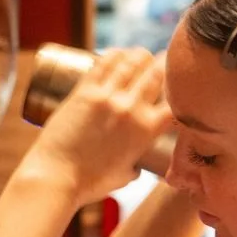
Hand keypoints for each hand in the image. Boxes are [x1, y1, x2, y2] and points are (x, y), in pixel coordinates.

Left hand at [21, 49, 170, 205]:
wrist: (55, 177)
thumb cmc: (90, 182)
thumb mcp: (126, 174)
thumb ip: (137, 164)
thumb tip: (137, 162)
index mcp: (147, 130)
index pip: (176, 101)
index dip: (182, 91)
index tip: (181, 87)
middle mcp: (131, 109)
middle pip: (157, 73)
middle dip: (166, 64)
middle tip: (166, 61)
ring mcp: (107, 97)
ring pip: (132, 63)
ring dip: (141, 55)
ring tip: (143, 54)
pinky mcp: (84, 91)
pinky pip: (105, 63)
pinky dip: (116, 55)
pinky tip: (120, 53)